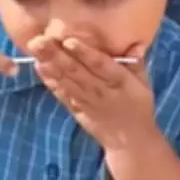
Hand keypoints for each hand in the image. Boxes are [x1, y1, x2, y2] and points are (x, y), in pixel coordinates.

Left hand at [28, 37, 155, 150]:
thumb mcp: (144, 84)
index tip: (69, 41)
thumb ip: (136, 63)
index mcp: (119, 81)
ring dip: (49, 64)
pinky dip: (50, 81)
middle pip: (76, 71)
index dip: (84, 53)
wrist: (129, 140)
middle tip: (39, 40)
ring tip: (35, 48)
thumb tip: (136, 43)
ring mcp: (85, 101)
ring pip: (65, 80)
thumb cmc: (138, 106)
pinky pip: (61, 93)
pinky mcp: (75, 109)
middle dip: (56, 54)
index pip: (100, 65)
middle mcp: (100, 90)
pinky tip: (39, 67)